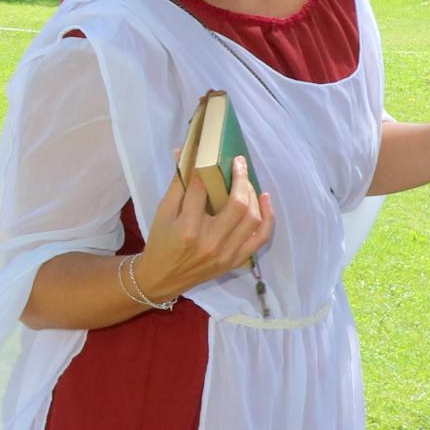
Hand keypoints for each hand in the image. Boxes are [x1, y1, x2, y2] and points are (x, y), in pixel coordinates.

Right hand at [139, 155, 275, 299]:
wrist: (162, 277)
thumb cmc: (160, 242)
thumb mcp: (163, 212)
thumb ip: (178, 183)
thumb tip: (186, 152)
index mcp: (187, 228)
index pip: (202, 189)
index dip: (207, 167)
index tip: (211, 153)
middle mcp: (210, 241)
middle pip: (237, 204)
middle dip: (241, 178)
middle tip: (239, 162)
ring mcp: (226, 253)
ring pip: (253, 219)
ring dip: (253, 195)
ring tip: (246, 181)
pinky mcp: (235, 260)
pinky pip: (261, 238)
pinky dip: (268, 217)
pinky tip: (265, 199)